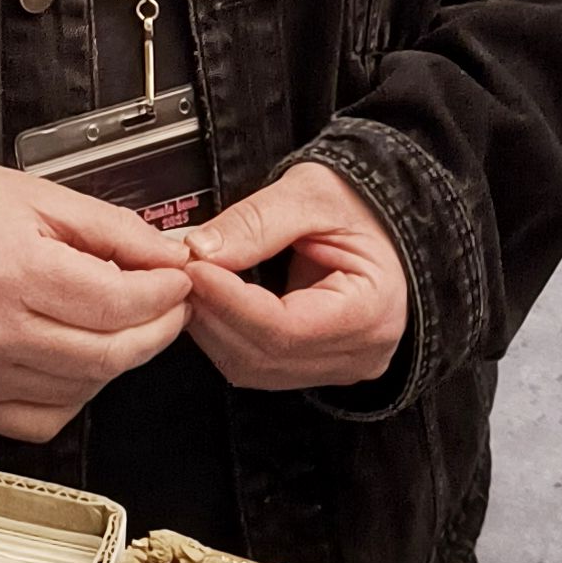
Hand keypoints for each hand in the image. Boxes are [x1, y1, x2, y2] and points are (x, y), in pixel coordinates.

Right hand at [0, 159, 191, 441]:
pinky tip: (78, 355)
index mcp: (15, 272)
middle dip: (156, 330)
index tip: (179, 278)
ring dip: (119, 358)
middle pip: (107, 354)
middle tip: (171, 305)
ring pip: (83, 388)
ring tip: (122, 321)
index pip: (116, 303)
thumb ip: (113, 229)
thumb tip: (169, 256)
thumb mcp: (43, 197)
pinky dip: (76, 392)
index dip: (162, 294)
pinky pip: (45, 418)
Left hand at [182, 161, 407, 390]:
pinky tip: (211, 302)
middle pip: (267, 355)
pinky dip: (227, 336)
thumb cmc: (358, 203)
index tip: (194, 270)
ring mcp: (340, 366)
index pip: (287, 328)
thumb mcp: (310, 193)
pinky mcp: (317, 365)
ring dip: (214, 329)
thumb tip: (201, 250)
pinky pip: (261, 365)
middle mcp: (360, 353)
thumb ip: (257, 221)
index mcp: (372, 309)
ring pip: (257, 368)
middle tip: (180, 271)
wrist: (381, 218)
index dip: (232, 303)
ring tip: (191, 282)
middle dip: (215, 314)